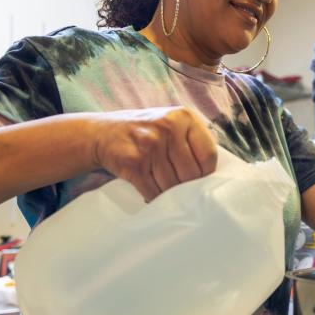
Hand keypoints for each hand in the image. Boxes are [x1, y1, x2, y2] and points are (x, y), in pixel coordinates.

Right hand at [91, 106, 217, 200]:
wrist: (101, 133)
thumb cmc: (144, 132)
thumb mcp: (171, 124)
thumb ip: (192, 141)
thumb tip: (213, 177)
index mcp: (184, 117)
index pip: (209, 156)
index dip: (205, 174)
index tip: (197, 179)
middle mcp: (168, 127)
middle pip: (191, 175)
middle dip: (184, 186)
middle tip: (175, 186)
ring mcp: (149, 144)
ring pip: (171, 186)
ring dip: (167, 193)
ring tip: (160, 185)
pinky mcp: (133, 162)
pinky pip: (153, 191)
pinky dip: (152, 197)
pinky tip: (149, 190)